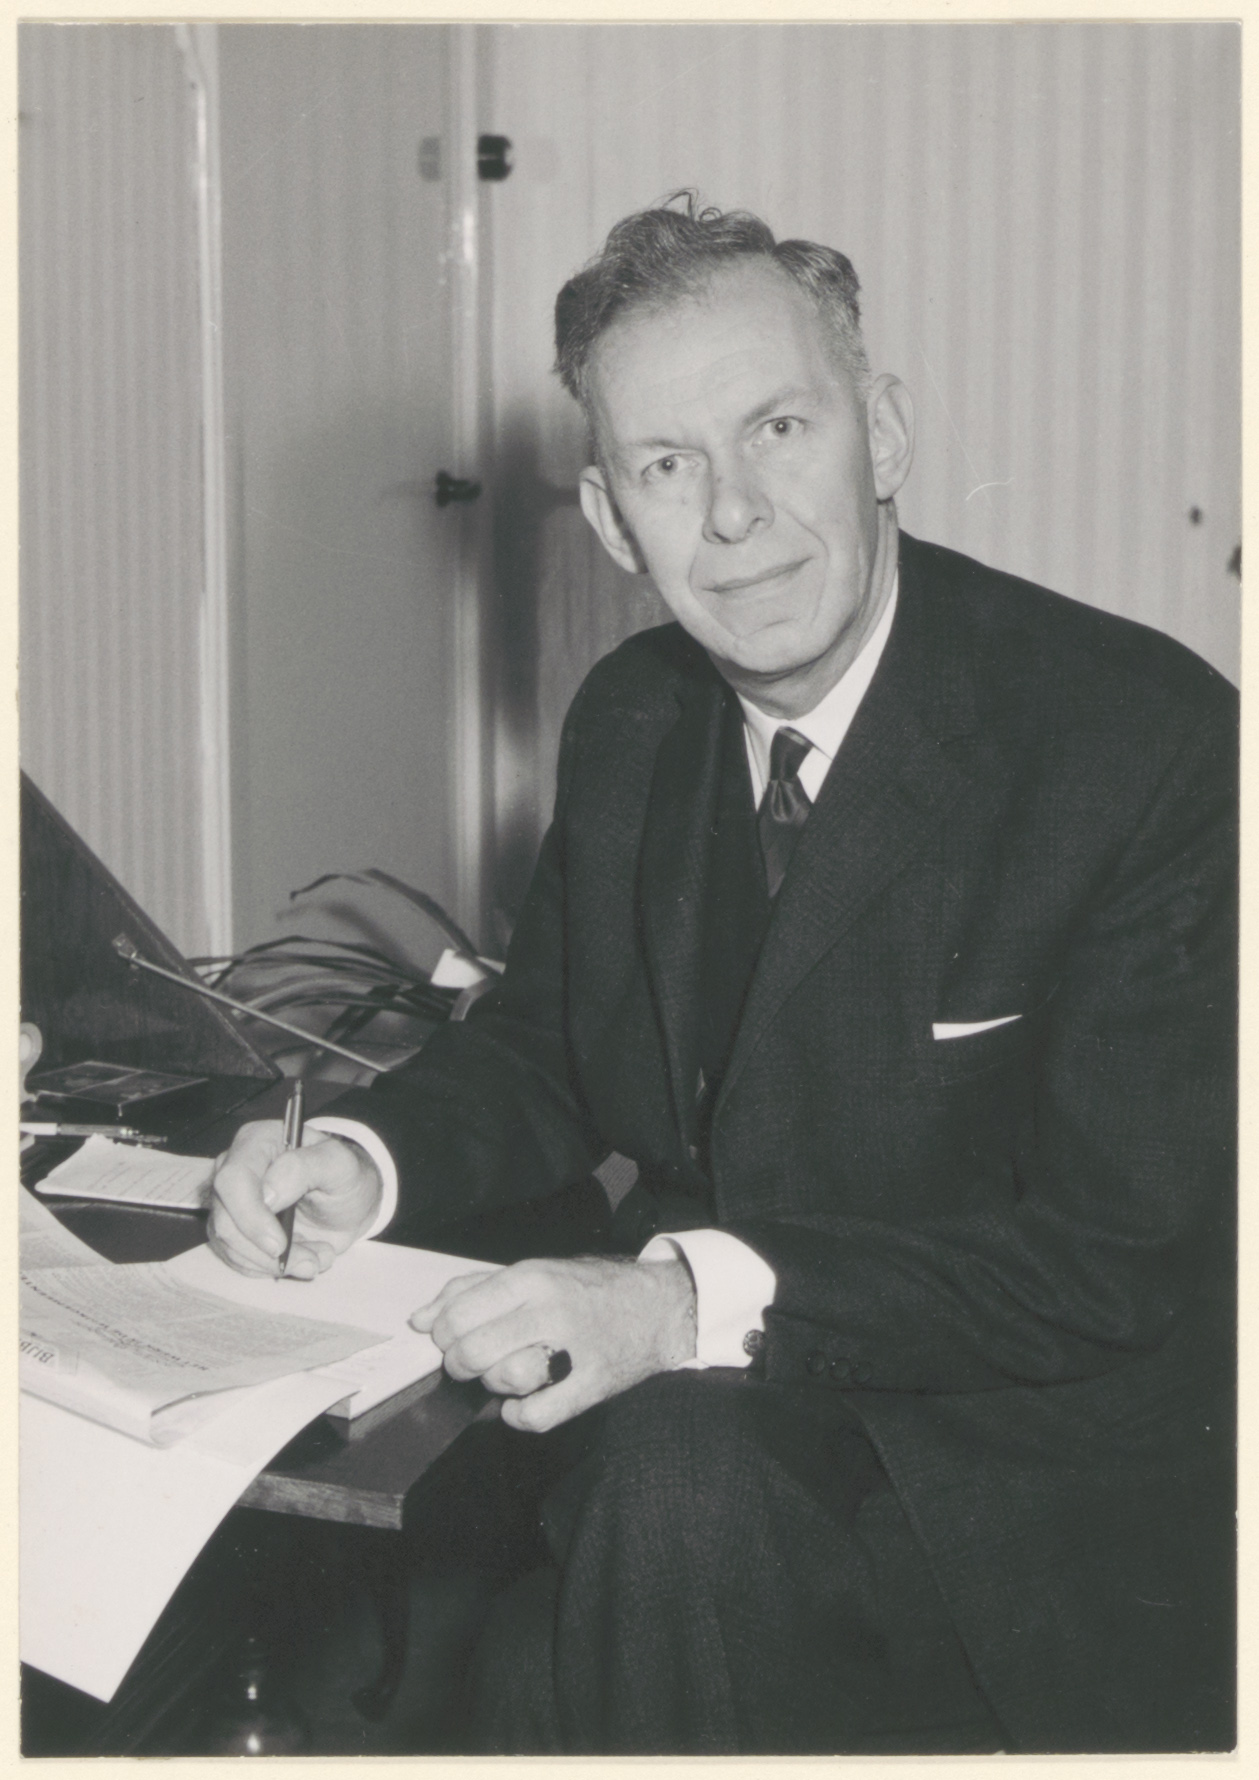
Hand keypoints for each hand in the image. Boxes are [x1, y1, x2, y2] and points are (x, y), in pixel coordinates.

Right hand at [208, 1120, 382, 1279]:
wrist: (345, 1204)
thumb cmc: (343, 1177)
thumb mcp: (340, 1165)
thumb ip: (306, 1167)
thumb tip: (269, 1192)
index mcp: (257, 1141)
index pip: (234, 1180)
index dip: (251, 1216)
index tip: (280, 1244)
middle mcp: (234, 1168)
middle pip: (225, 1220)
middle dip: (266, 1251)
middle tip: (311, 1260)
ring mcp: (229, 1201)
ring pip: (229, 1245)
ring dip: (274, 1263)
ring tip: (315, 1258)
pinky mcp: (232, 1228)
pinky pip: (237, 1259)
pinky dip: (270, 1268)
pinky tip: (301, 1258)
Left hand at [409, 1255, 696, 1431]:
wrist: (656, 1307)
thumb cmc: (585, 1290)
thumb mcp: (531, 1273)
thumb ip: (471, 1290)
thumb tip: (420, 1319)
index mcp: (533, 1278)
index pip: (460, 1315)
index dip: (443, 1335)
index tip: (451, 1338)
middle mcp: (552, 1311)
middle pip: (475, 1351)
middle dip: (461, 1363)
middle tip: (471, 1361)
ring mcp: (575, 1350)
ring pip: (505, 1381)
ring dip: (494, 1384)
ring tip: (506, 1373)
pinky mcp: (592, 1386)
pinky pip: (536, 1416)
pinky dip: (519, 1415)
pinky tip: (525, 1400)